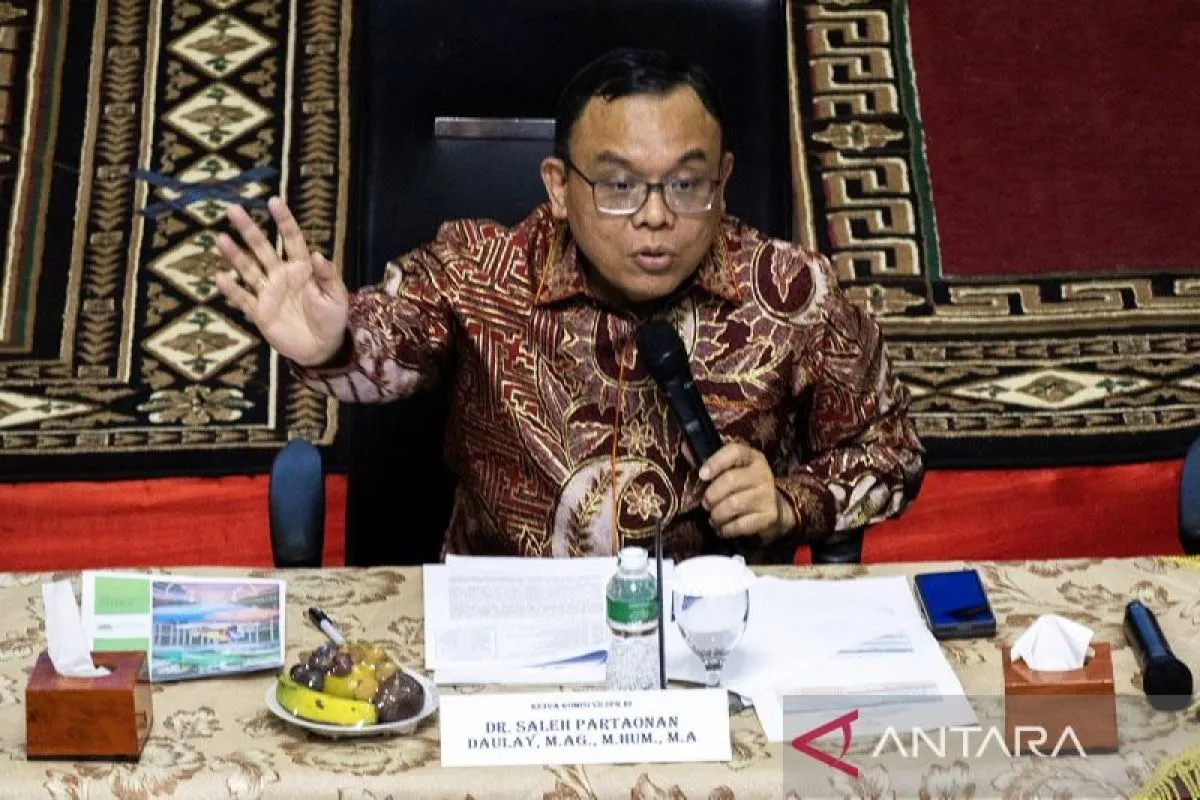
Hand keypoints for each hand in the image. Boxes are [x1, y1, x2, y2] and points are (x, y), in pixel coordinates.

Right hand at [213, 197, 349, 366]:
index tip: (273, 201)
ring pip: (248, 269)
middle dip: (248, 229)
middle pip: (262, 247)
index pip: (292, 238)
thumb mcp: (337, 297)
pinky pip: (243, 299)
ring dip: (234, 255)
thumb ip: (328, 276)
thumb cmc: (333, 319)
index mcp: (302, 268)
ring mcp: (269, 293)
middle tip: (233, 209)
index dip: (283, 220)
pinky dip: (231, 290)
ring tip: (220, 238)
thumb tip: (317, 255)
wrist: (322, 348)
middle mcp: (281, 275)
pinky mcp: (260, 312)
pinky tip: (219, 277)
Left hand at [699, 442, 796, 540]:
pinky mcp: (768, 517)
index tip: (701, 475)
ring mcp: (767, 496)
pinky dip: (726, 529)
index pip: (734, 452)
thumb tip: (684, 448)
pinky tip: (722, 528)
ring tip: (713, 517)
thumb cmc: (745, 486)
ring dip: (717, 514)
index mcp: (752, 458)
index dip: (715, 462)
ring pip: (733, 504)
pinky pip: (740, 525)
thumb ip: (710, 461)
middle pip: (730, 480)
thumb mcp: (734, 469)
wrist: (775, 508)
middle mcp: (763, 474)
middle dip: (712, 495)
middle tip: (706, 503)